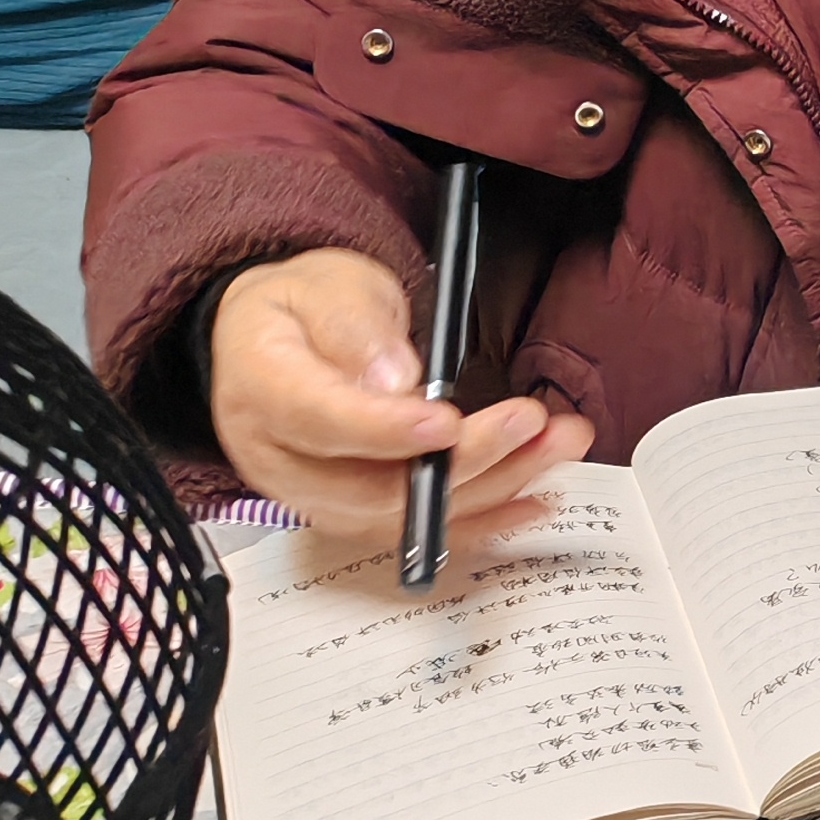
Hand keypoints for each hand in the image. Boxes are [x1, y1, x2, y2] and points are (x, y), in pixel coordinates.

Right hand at [208, 247, 593, 539]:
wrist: (273, 341)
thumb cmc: (303, 309)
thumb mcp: (327, 287)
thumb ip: (357, 327)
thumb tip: (396, 379)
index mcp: (262, 392)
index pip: (321, 424)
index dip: (387, 430)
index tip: (448, 421)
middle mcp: (282, 462)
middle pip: (373, 486)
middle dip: (465, 460)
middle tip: (529, 421)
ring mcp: (315, 498)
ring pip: (405, 515)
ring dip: (493, 484)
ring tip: (557, 442)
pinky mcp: (351, 515)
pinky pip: (417, 531)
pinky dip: (481, 519)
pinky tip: (533, 500)